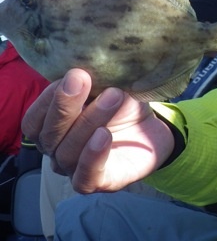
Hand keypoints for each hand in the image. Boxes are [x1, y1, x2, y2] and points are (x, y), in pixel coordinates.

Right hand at [21, 69, 175, 192]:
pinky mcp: (99, 183)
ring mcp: (75, 169)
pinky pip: (85, 177)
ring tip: (112, 97)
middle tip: (82, 78)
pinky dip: (92, 156)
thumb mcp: (110, 86)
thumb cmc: (124, 106)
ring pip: (68, 152)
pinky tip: (104, 136)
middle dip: (65, 105)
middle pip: (49, 135)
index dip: (47, 99)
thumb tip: (85, 63)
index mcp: (53, 126)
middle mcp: (58, 150)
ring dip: (89, 121)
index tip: (70, 74)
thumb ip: (94, 80)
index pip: (33, 120)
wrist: (155, 129)